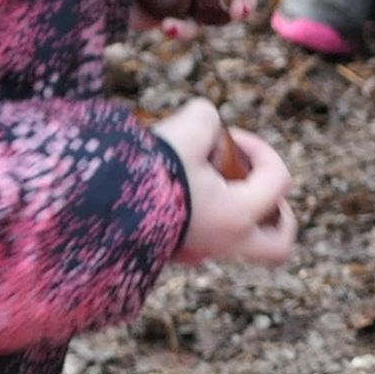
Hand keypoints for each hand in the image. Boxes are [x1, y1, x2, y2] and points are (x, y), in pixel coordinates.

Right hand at [155, 98, 296, 267]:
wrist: (96, 205)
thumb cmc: (148, 171)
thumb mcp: (187, 128)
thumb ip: (207, 119)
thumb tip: (206, 126)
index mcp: (238, 216)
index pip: (279, 180)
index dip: (262, 149)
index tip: (230, 136)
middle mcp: (225, 243)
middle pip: (277, 243)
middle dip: (278, 215)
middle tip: (255, 189)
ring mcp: (199, 253)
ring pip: (238, 244)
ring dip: (233, 210)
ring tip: (206, 179)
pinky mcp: (172, 254)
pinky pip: (202, 241)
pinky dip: (200, 216)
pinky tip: (173, 190)